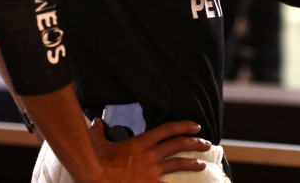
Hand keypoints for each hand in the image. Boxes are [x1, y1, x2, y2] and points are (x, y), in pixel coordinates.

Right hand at [87, 118, 209, 181]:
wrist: (94, 177)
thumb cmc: (95, 162)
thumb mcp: (97, 143)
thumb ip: (98, 131)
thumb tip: (95, 122)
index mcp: (140, 143)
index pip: (168, 129)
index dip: (184, 126)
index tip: (195, 126)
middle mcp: (150, 155)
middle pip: (178, 145)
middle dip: (195, 144)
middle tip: (206, 144)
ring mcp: (151, 171)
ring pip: (177, 164)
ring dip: (192, 163)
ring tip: (201, 164)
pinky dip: (178, 182)